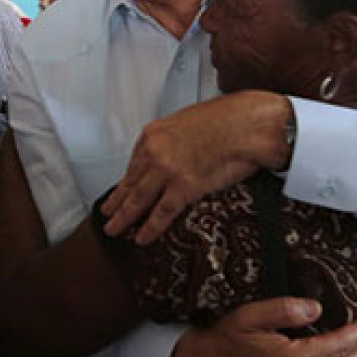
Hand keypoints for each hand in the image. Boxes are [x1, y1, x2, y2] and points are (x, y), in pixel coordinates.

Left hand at [101, 91, 292, 243]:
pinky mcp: (183, 187)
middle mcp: (155, 151)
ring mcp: (167, 170)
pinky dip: (150, 228)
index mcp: (155, 133)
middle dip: (116, 202)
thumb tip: (175, 155)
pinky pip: (161, 213)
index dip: (126, 181)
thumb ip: (174, 140)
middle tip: (106, 213)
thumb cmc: (229, 119)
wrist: (249, 124)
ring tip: (114, 229)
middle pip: (130, 183)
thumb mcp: (189, 121)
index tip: (120, 191)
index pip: (133, 163)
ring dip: (123, 218)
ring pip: (138, 200)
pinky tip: (141, 237)